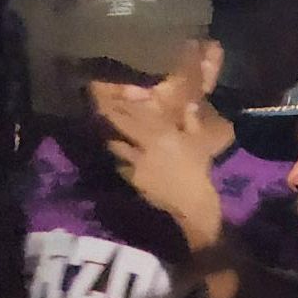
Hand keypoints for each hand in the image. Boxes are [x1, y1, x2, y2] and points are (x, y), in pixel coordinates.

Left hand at [101, 99, 222, 247]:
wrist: (191, 199)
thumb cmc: (197, 167)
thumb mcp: (198, 142)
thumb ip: (191, 122)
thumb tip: (189, 105)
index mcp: (163, 131)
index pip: (138, 113)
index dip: (123, 105)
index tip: (113, 97)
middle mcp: (147, 143)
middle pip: (123, 126)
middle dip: (110, 118)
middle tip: (100, 111)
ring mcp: (138, 162)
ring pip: (118, 147)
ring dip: (113, 142)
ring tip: (110, 139)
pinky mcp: (134, 179)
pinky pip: (123, 168)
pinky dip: (122, 164)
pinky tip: (122, 163)